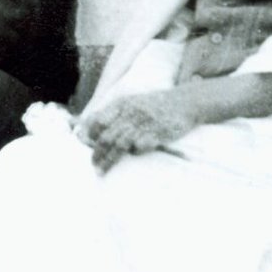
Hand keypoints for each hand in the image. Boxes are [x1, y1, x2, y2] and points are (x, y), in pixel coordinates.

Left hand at [80, 90, 197, 173]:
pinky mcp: (158, 133)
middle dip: (97, 153)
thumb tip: (87, 125)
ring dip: (109, 160)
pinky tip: (132, 156)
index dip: (90, 134)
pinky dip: (134, 152)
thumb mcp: (133, 101)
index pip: (99, 120)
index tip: (86, 145)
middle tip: (93, 164)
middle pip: (107, 136)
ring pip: (121, 144)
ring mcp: (144, 123)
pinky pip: (141, 146)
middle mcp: (131, 112)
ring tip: (102, 170)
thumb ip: (113, 113)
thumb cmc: (156, 104)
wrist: (185, 101)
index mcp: (123, 104)